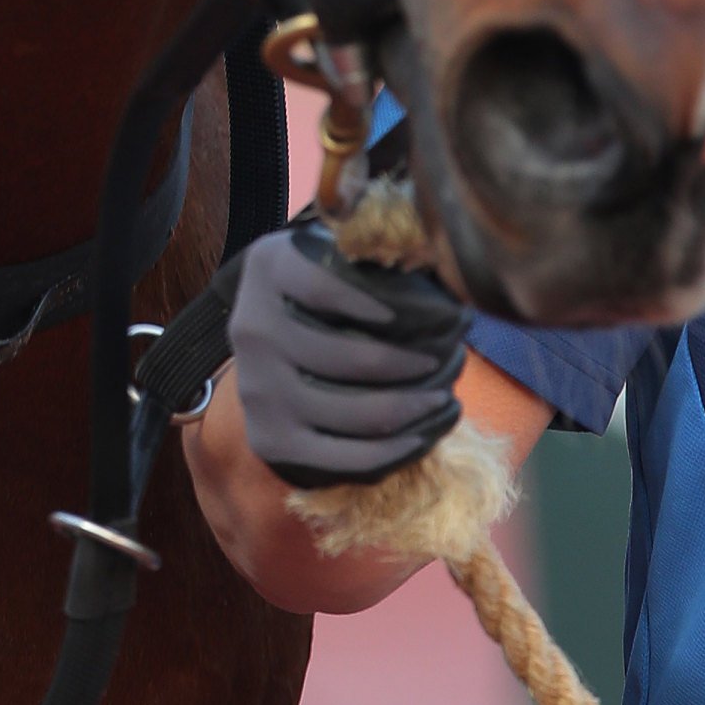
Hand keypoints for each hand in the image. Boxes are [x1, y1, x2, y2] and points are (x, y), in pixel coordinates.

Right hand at [227, 222, 468, 490]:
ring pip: (349, 412)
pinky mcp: (269, 438)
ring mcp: (256, 389)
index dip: (379, 304)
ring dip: (410, 409)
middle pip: (343, 357)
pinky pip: (341, 457)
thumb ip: (371, 248)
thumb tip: (438, 253)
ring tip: (443, 398)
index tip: (431, 314)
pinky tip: (420, 434)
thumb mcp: (331, 250)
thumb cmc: (321, 288)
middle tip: (451, 362)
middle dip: (411, 364)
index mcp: (269, 268)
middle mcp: (252, 328)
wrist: (267, 335)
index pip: (325, 288)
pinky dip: (389, 451)